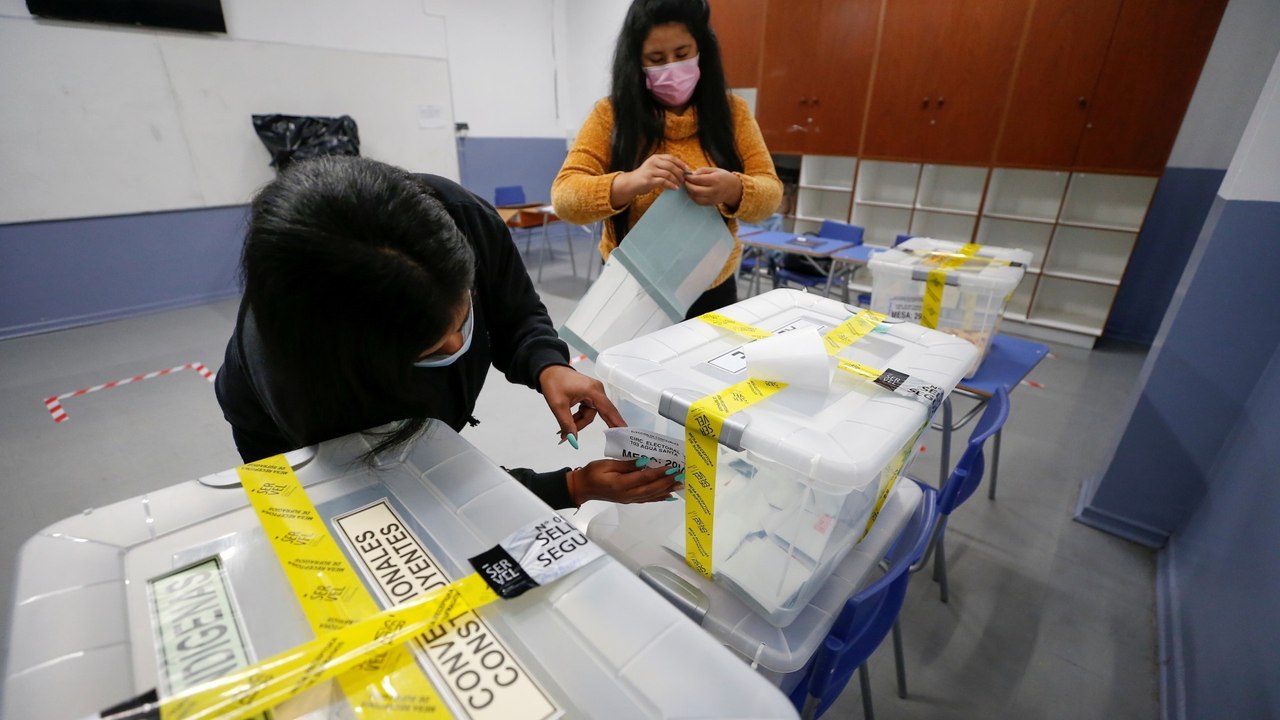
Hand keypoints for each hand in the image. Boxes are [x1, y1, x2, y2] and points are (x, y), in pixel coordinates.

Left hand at [538, 364, 624, 444]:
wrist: (549, 371)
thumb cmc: (554, 383)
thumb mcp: (558, 406)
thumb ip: (567, 424)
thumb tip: (572, 440)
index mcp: (593, 391)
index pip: (609, 409)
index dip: (617, 422)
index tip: (626, 432)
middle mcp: (597, 391)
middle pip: (601, 413)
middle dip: (591, 426)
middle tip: (604, 440)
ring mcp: (594, 392)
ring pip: (591, 414)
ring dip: (579, 422)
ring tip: (565, 429)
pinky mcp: (589, 394)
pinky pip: (588, 410)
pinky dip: (579, 417)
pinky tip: (571, 421)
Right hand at [568, 459, 682, 504]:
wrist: (581, 488)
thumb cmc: (592, 473)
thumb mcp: (606, 464)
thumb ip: (625, 464)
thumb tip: (644, 461)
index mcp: (621, 484)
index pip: (644, 478)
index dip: (658, 473)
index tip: (671, 467)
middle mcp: (627, 494)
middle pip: (651, 489)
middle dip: (667, 482)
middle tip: (681, 475)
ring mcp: (629, 499)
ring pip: (651, 495)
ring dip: (667, 490)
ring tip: (680, 484)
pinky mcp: (629, 500)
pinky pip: (647, 500)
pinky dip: (659, 498)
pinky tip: (668, 495)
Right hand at [611, 154, 691, 206]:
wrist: (631, 183)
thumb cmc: (645, 176)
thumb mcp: (655, 167)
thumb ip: (665, 167)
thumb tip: (682, 170)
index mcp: (655, 158)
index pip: (672, 158)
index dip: (681, 164)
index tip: (687, 170)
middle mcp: (653, 162)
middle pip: (671, 166)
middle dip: (680, 173)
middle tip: (684, 180)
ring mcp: (650, 171)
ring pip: (668, 174)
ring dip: (676, 180)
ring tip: (680, 184)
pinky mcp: (648, 180)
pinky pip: (663, 182)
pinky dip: (671, 185)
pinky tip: (675, 188)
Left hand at [683, 167, 742, 208]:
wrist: (734, 189)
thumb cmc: (723, 177)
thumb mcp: (714, 170)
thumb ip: (702, 171)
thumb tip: (691, 174)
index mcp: (715, 180)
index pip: (698, 179)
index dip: (689, 177)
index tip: (686, 175)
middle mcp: (713, 190)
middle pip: (695, 190)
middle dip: (687, 185)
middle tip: (685, 181)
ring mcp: (712, 198)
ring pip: (695, 197)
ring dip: (689, 192)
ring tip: (688, 186)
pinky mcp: (711, 203)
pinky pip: (699, 202)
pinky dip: (693, 197)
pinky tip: (692, 192)